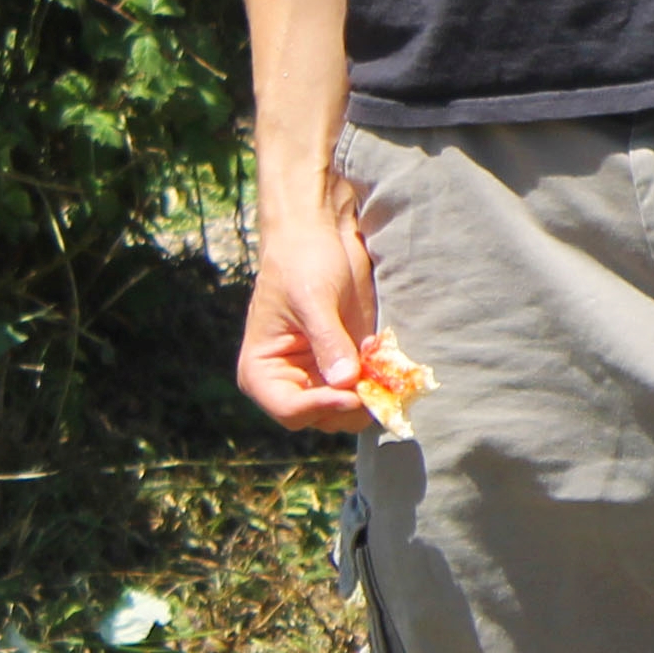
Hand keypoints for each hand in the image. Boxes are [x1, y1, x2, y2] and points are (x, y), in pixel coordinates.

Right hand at [237, 201, 376, 434]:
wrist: (320, 235)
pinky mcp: (347, 361)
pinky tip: (390, 364)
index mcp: (263, 371)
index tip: (353, 393)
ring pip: (346, 409)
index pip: (290, 410)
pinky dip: (380, 382)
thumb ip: (328, 341)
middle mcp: (289, 381)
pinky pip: (364, 386)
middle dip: (351, 407)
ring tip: (390, 377)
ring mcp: (320, 374)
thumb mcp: (313, 299)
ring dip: (371, 398)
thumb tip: (345, 382)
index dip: (322, 407)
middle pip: (320, 418)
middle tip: (382, 391)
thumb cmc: (303, 262)